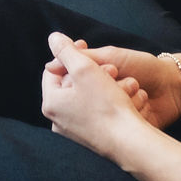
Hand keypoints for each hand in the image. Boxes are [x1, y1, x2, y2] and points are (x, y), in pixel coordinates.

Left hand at [39, 32, 162, 160]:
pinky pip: (98, 111)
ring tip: (124, 83)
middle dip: (94, 71)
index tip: (86, 47)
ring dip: (106, 84)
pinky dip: (111, 100)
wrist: (130, 142)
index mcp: (51, 104)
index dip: (70, 55)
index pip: (53, 71)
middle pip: (73, 83)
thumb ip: (66, 50)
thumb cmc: (106, 106)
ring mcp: (75, 130)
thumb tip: (53, 38)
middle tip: (111, 68)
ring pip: (89, 96)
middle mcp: (58, 120)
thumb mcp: (85, 69)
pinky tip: (126, 98)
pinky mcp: (92, 137)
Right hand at [74, 42, 180, 128]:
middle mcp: (94, 98)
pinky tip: (140, 102)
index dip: (71, 71)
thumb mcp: (108, 56)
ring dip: (117, 93)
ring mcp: (106, 115)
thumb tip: (51, 49)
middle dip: (99, 81)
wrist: (173, 87)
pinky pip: (112, 121)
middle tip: (113, 72)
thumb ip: (77, 56)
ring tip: (133, 86)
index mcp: (90, 78)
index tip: (82, 65)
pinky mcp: (118, 128)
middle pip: (78, 93)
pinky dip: (128, 106)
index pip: (65, 78)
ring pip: (97, 108)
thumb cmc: (142, 68)